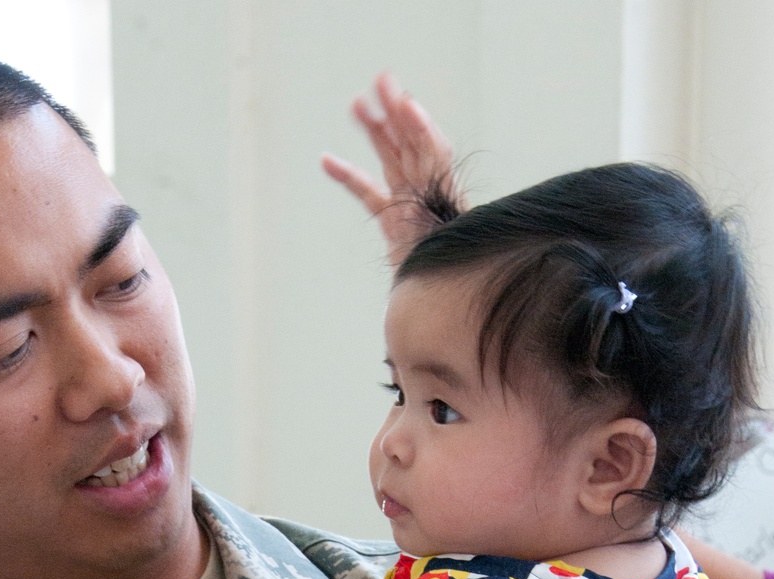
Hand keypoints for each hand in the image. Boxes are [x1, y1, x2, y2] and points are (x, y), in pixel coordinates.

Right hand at [323, 72, 464, 265]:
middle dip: (396, 112)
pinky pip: (368, 193)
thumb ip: (438, 207)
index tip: (407, 106)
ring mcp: (409, 203)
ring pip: (390, 158)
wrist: (440, 303)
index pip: (433, 152)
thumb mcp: (443, 239)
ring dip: (375, 131)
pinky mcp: (392, 220)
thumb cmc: (446, 271)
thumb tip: (430, 179)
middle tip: (382, 81)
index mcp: (443, 195)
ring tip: (356, 105)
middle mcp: (428, 192)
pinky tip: (327, 161)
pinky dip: (349, 177)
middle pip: (412, 144)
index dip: (421, 128)